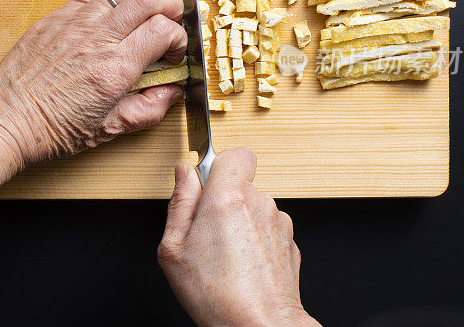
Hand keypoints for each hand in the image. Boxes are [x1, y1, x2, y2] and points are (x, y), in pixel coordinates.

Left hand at [0, 0, 187, 166]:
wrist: (6, 119)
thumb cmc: (50, 128)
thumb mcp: (108, 130)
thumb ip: (148, 110)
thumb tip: (171, 91)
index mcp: (114, 70)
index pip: (163, 30)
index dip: (179, 37)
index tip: (173, 52)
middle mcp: (97, 40)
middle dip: (173, 5)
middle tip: (172, 21)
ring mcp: (75, 23)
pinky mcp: (57, 16)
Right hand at [157, 149, 318, 326]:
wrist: (260, 326)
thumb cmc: (215, 294)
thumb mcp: (174, 248)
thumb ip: (179, 202)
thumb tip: (183, 173)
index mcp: (228, 197)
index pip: (235, 154)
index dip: (220, 164)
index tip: (207, 184)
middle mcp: (259, 204)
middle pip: (241, 184)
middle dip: (224, 200)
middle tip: (207, 232)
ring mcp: (279, 223)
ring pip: (255, 208)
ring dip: (241, 222)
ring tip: (226, 255)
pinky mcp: (290, 243)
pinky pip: (268, 230)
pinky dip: (256, 241)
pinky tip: (243, 266)